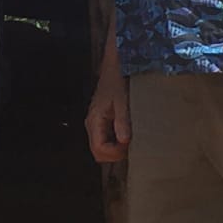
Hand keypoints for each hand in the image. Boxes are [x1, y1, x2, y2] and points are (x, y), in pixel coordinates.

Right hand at [84, 48, 129, 164]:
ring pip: (100, 148)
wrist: (113, 68)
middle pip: (97, 152)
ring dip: (115, 149)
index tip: (129, 146)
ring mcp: (94, 124)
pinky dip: (115, 142)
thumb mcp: (122, 101)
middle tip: (130, 146)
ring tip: (129, 139)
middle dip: (114, 154)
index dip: (115, 153)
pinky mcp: (100, 122)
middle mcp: (91, 124)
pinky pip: (104, 140)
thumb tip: (124, 141)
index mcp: (95, 120)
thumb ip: (122, 121)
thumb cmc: (117, 82)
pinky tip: (126, 134)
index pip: (99, 149)